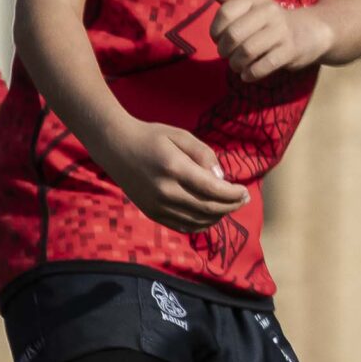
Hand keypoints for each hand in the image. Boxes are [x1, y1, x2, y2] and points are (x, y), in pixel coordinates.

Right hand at [102, 119, 248, 233]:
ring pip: (198, 221)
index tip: (245, 191)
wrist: (115, 146)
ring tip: (230, 206)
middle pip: (208, 208)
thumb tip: (221, 179)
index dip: (234, 195)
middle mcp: (165, 191)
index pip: (213, 190)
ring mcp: (156, 205)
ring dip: (219, 216)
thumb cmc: (152, 137)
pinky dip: (201, 224)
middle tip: (244, 200)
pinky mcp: (151, 212)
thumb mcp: (181, 135)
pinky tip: (211, 215)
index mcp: (175, 168)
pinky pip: (183, 226)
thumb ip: (204, 154)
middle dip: (232, 206)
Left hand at [210, 0, 333, 81]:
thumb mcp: (255, 7)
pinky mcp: (291, 51)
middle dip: (224, 50)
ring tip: (237, 66)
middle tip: (226, 55)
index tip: (218, 38)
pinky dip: (251, 73)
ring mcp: (282, 32)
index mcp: (257, 0)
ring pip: (247, 51)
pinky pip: (264, 65)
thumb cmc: (275, 21)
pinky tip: (247, 75)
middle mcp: (270, 12)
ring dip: (236, 63)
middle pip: (234, 34)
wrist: (313, 31)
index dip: (215, 29)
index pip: (226, 12)